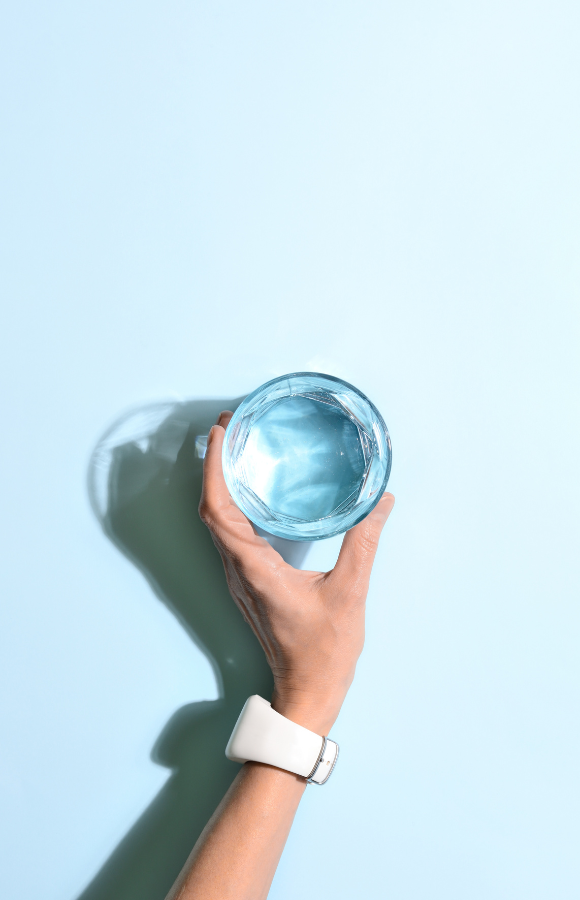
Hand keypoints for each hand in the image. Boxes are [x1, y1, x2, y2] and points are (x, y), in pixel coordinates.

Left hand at [199, 411, 394, 736]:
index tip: (220, 434)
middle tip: (230, 428)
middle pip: (212, 509)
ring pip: (218, 522)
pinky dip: (234, 505)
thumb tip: (381, 501)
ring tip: (237, 450)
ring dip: (222, 484)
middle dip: (215, 465)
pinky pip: (231, 535)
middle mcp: (239, 570)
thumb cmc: (324, 650)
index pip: (218, 510)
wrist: (308, 692)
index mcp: (254, 568)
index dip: (214, 469)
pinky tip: (254, 492)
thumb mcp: (349, 592)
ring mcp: (241, 578)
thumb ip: (363, 543)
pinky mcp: (250, 582)